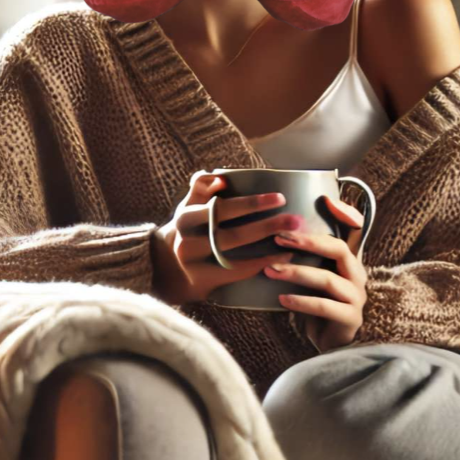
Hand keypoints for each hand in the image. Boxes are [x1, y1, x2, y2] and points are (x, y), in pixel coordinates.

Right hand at [150, 170, 299, 305]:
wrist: (165, 266)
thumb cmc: (188, 228)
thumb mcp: (189, 206)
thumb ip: (201, 188)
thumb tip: (219, 178)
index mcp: (185, 217)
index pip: (221, 208)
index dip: (251, 204)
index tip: (280, 198)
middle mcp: (186, 241)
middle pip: (232, 234)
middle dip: (267, 226)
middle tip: (295, 220)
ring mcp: (193, 264)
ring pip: (235, 255)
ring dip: (268, 247)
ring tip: (295, 239)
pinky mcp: (202, 281)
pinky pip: (236, 272)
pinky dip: (261, 264)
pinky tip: (282, 257)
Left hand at [265, 194, 367, 351]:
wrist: (329, 345)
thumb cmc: (316, 308)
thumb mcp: (311, 278)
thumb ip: (303, 258)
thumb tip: (269, 235)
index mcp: (349, 261)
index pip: (356, 229)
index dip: (346, 213)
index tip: (324, 199)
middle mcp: (357, 275)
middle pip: (340, 249)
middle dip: (308, 241)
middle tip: (279, 237)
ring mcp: (356, 298)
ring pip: (328, 279)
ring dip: (297, 273)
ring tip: (271, 270)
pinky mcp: (349, 319)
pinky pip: (324, 307)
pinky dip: (302, 302)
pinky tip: (282, 299)